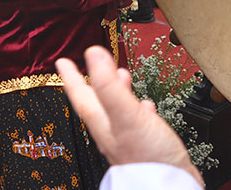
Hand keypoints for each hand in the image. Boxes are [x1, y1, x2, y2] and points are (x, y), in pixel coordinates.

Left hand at [57, 46, 204, 186]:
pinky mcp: (145, 146)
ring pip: (117, 111)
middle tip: (95, 63)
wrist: (168, 188)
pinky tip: (147, 107)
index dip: (71, 77)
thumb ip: (110, 85)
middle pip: (98, 101)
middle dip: (96, 81)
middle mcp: (112, 131)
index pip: (81, 95)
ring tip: (124, 76)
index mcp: (102, 122)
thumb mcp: (126, 115)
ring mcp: (127, 140)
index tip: (62, 62)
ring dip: (118, 92)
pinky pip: (137, 122)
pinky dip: (139, 110)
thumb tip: (93, 53)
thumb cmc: (147, 158)